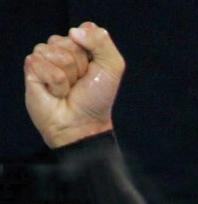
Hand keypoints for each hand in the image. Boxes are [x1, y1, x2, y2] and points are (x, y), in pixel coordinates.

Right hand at [24, 22, 124, 147]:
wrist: (82, 125)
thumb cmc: (96, 100)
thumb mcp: (112, 67)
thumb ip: (101, 41)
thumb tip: (73, 31)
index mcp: (81, 45)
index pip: (84, 30)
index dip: (92, 52)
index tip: (94, 71)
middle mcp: (62, 49)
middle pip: (69, 41)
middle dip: (79, 65)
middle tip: (79, 84)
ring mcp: (45, 58)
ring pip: (55, 51)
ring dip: (67, 75)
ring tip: (68, 89)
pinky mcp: (32, 68)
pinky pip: (42, 63)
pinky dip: (55, 82)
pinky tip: (56, 93)